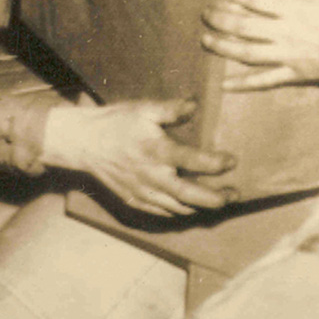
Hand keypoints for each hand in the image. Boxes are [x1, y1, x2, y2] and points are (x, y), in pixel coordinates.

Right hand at [40, 99, 234, 216]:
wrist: (84, 143)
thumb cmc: (116, 122)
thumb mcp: (145, 109)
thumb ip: (172, 109)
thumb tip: (196, 105)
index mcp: (158, 151)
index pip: (195, 161)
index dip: (216, 164)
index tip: (233, 161)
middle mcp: (152, 176)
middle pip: (190, 195)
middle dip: (215, 198)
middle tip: (234, 196)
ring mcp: (142, 192)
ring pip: (177, 208)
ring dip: (200, 208)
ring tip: (219, 203)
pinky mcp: (134, 201)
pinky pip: (161, 213)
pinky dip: (179, 213)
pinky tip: (190, 208)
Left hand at [202, 0, 318, 89]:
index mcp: (295, 8)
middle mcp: (286, 32)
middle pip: (243, 25)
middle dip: (220, 18)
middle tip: (204, 13)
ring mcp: (289, 55)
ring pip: (247, 53)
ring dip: (223, 47)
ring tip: (206, 41)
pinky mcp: (296, 74)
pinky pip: (265, 81)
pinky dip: (243, 84)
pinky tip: (224, 84)